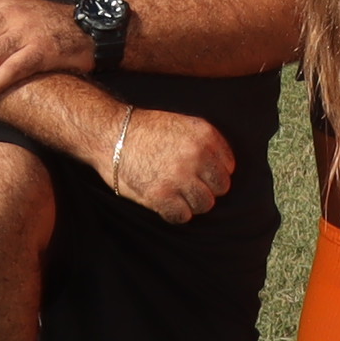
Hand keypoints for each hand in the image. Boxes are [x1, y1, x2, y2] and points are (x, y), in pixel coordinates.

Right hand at [94, 103, 235, 223]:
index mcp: (204, 135)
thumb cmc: (144, 130)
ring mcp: (179, 176)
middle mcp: (196, 155)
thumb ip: (204, 143)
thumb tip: (222, 169)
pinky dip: (176, 213)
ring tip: (178, 196)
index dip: (215, 173)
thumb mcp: (182, 124)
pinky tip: (167, 204)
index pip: (229, 166)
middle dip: (207, 189)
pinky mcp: (161, 195)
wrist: (111, 134)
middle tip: (190, 187)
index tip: (202, 175)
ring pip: (205, 204)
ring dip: (192, 203)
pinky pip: (183, 216)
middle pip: (221, 187)